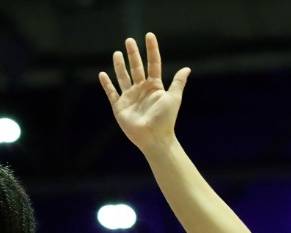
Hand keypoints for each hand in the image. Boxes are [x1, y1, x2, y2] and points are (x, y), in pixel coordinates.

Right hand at [100, 33, 189, 152]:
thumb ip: (178, 82)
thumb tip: (187, 68)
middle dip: (133, 54)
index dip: (151, 50)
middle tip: (129, 40)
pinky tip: (103, 74)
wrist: (154, 138)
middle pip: (136, 67)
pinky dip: (107, 84)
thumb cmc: (166, 119)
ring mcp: (130, 97)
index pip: (153, 63)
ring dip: (120, 65)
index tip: (149, 36)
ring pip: (123, 77)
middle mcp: (141, 89)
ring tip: (118, 53)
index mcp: (154, 86)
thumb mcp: (174, 98)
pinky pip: (112, 93)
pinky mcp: (120, 106)